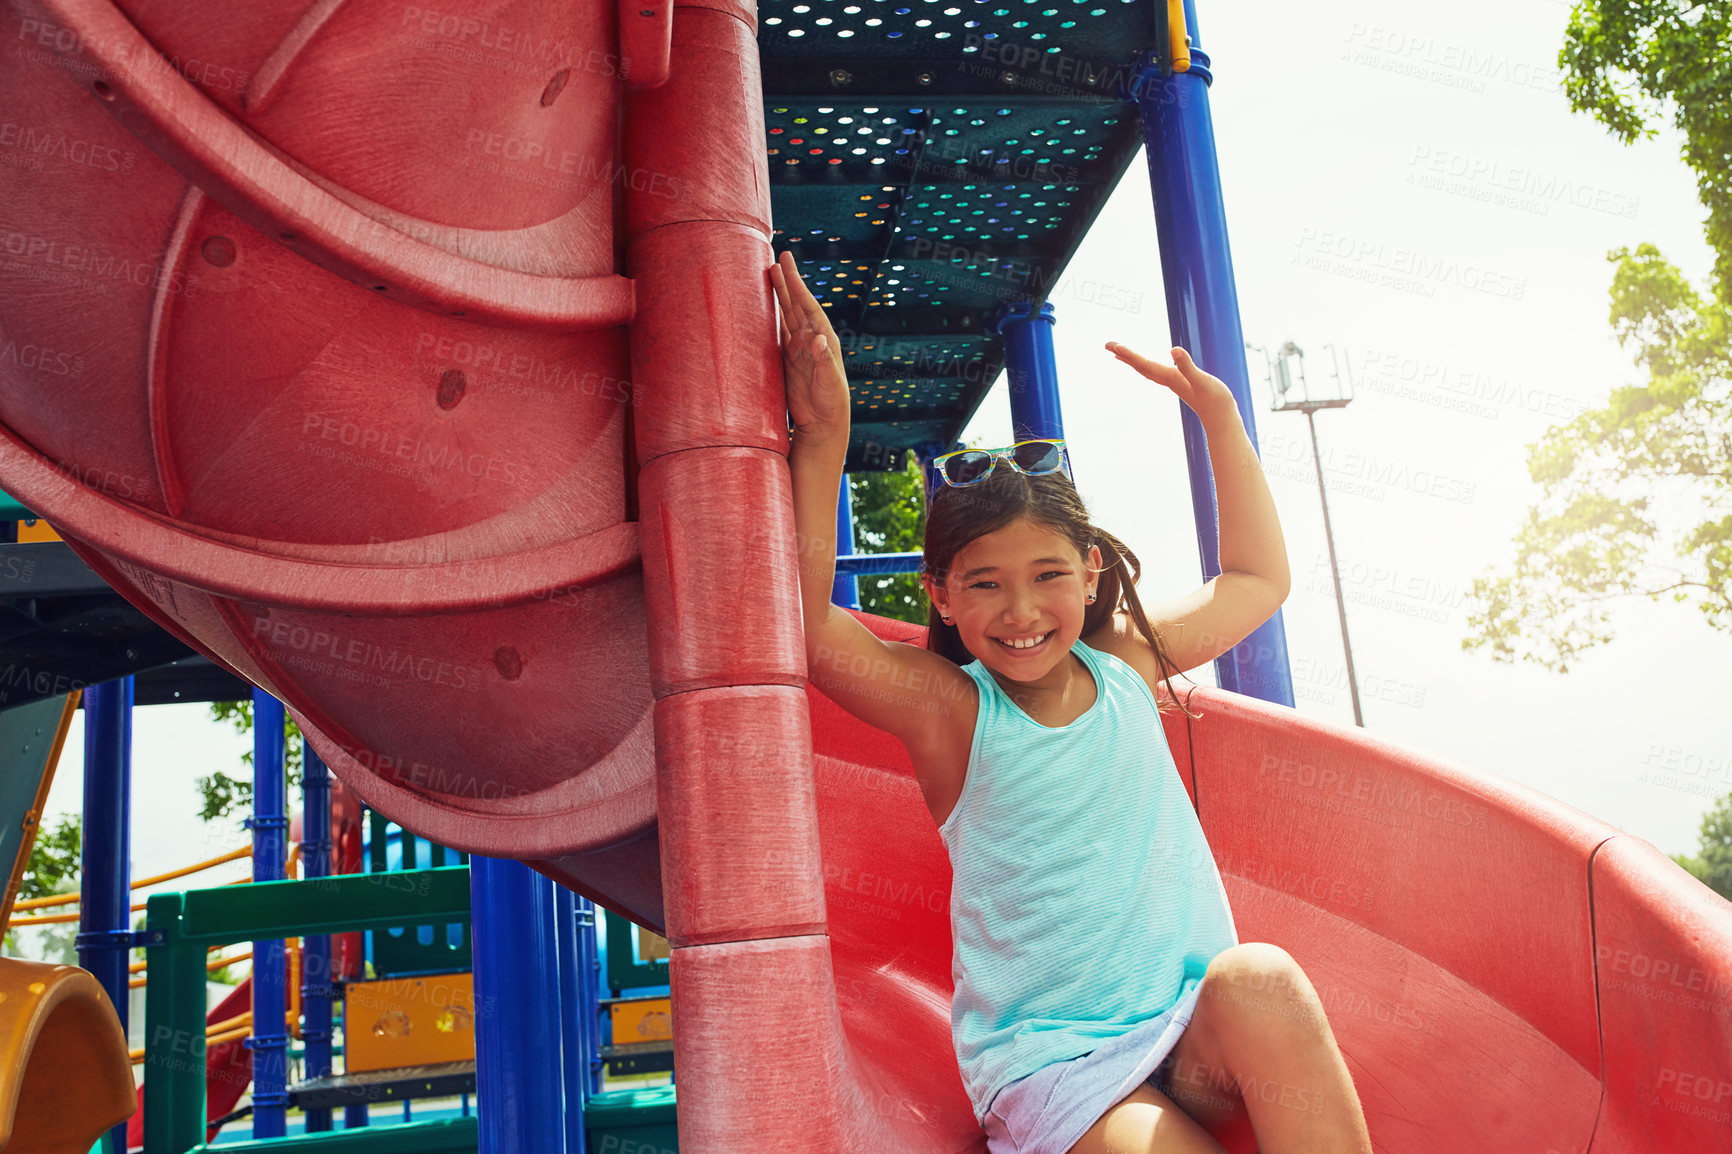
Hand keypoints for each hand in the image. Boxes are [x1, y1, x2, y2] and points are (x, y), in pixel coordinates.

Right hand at [771, 250, 849, 442]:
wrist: (824, 424)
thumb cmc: (832, 403)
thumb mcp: (830, 382)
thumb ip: (823, 361)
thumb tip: (818, 338)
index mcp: (823, 339)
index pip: (807, 306)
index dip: (797, 286)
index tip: (787, 266)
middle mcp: (810, 339)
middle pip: (794, 304)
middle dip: (786, 282)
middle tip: (777, 258)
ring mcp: (797, 348)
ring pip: (784, 315)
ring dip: (777, 295)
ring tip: (768, 273)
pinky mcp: (786, 360)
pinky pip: (776, 333)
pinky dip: (769, 318)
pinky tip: (761, 306)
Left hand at [1105, 342, 1238, 420]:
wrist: (1221, 417)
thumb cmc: (1215, 399)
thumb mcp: (1202, 380)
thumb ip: (1187, 366)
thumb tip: (1174, 350)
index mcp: (1171, 377)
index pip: (1145, 364)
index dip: (1130, 354)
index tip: (1114, 346)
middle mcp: (1168, 379)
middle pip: (1140, 366)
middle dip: (1124, 355)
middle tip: (1107, 344)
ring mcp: (1173, 382)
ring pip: (1146, 369)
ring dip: (1132, 360)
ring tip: (1118, 353)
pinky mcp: (1179, 383)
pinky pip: (1156, 372)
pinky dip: (1146, 365)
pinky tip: (1146, 363)